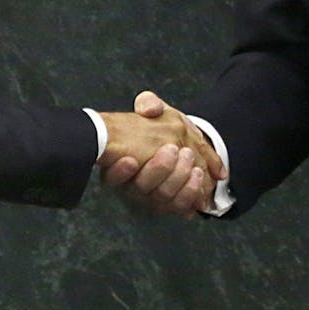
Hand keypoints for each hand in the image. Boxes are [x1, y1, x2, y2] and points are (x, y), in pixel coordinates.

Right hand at [98, 93, 224, 217]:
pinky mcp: (171, 203)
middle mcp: (133, 184)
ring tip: (190, 161)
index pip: (111, 176)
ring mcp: (152, 196)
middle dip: (159, 169)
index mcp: (121, 162)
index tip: (131, 160)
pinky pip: (179, 206)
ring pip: (162, 197)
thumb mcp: (152, 108)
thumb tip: (151, 109)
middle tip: (173, 149)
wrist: (183, 141)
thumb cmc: (160, 126)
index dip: (119, 172)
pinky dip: (191, 192)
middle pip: (142, 186)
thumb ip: (148, 103)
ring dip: (178, 179)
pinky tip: (197, 177)